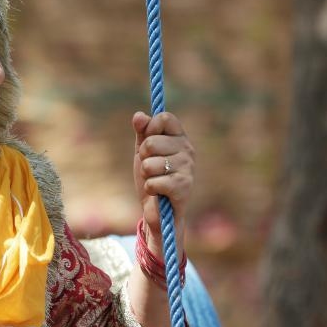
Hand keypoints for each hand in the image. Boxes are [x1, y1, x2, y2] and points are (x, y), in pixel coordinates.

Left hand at [132, 111, 193, 255]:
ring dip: (146, 175)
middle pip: (151, 142)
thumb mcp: (143, 152)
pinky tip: (159, 192)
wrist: (160, 210)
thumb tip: (139, 115)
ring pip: (149, 164)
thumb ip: (142, 132)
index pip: (164, 118)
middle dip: (143, 157)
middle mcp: (187, 150)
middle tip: (151, 168)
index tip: (147, 141)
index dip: (150, 128)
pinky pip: (152, 182)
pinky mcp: (183, 186)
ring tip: (156, 180)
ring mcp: (187, 168)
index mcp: (179, 137)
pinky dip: (150, 189)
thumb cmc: (152, 177)